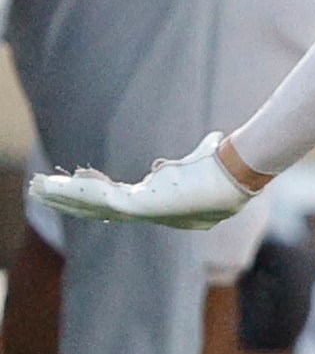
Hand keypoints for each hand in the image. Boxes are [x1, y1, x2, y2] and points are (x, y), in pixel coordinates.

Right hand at [31, 132, 252, 229]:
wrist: (235, 176)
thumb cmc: (227, 168)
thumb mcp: (208, 159)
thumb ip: (205, 152)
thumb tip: (216, 140)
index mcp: (161, 205)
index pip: (122, 200)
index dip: (98, 189)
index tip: (83, 174)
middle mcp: (150, 213)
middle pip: (102, 208)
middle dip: (72, 200)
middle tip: (45, 193)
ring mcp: (144, 211)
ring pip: (95, 204)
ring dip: (64, 195)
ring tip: (39, 190)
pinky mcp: (139, 205)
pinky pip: (99, 196)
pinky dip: (75, 190)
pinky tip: (52, 186)